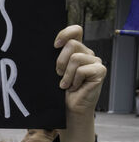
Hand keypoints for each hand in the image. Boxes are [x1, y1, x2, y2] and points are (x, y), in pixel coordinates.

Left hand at [54, 25, 105, 141]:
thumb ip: (51, 59)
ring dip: (66, 74)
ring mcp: (95, 61)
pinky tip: (75, 88)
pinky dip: (74, 80)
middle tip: (58, 75)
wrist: (67, 110)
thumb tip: (41, 48)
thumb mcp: (51, 72)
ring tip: (66, 84)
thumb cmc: (57, 92)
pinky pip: (82, 69)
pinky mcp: (100, 71)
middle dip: (60, 62)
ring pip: (75, 57)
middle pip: (72, 44)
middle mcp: (87, 53)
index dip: (66, 33)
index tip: (54, 45)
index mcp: (76, 50)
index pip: (76, 31)